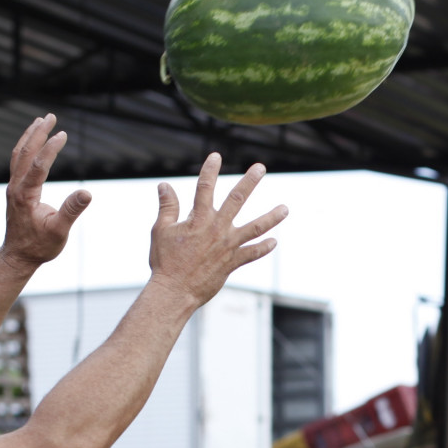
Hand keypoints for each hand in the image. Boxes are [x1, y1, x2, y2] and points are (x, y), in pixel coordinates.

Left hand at [0, 115, 92, 269]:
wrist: (19, 256)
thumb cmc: (39, 246)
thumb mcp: (59, 232)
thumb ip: (71, 211)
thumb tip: (87, 192)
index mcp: (25, 196)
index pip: (38, 165)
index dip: (50, 148)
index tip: (63, 134)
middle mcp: (15, 188)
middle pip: (25, 153)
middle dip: (37, 133)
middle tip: (50, 116)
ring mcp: (13, 187)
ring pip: (18, 155)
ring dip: (29, 136)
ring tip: (40, 120)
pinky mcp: (15, 189)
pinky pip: (18, 162)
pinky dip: (26, 147)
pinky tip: (33, 141)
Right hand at [147, 153, 286, 308]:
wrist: (174, 290)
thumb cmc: (165, 261)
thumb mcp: (161, 230)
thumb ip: (167, 206)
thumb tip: (164, 185)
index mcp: (198, 218)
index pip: (205, 187)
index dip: (210, 170)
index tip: (216, 156)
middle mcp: (216, 228)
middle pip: (237, 199)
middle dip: (250, 181)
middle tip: (261, 168)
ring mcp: (227, 245)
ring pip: (255, 228)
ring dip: (271, 217)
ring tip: (285, 209)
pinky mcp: (232, 262)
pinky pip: (252, 254)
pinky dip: (263, 248)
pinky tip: (274, 242)